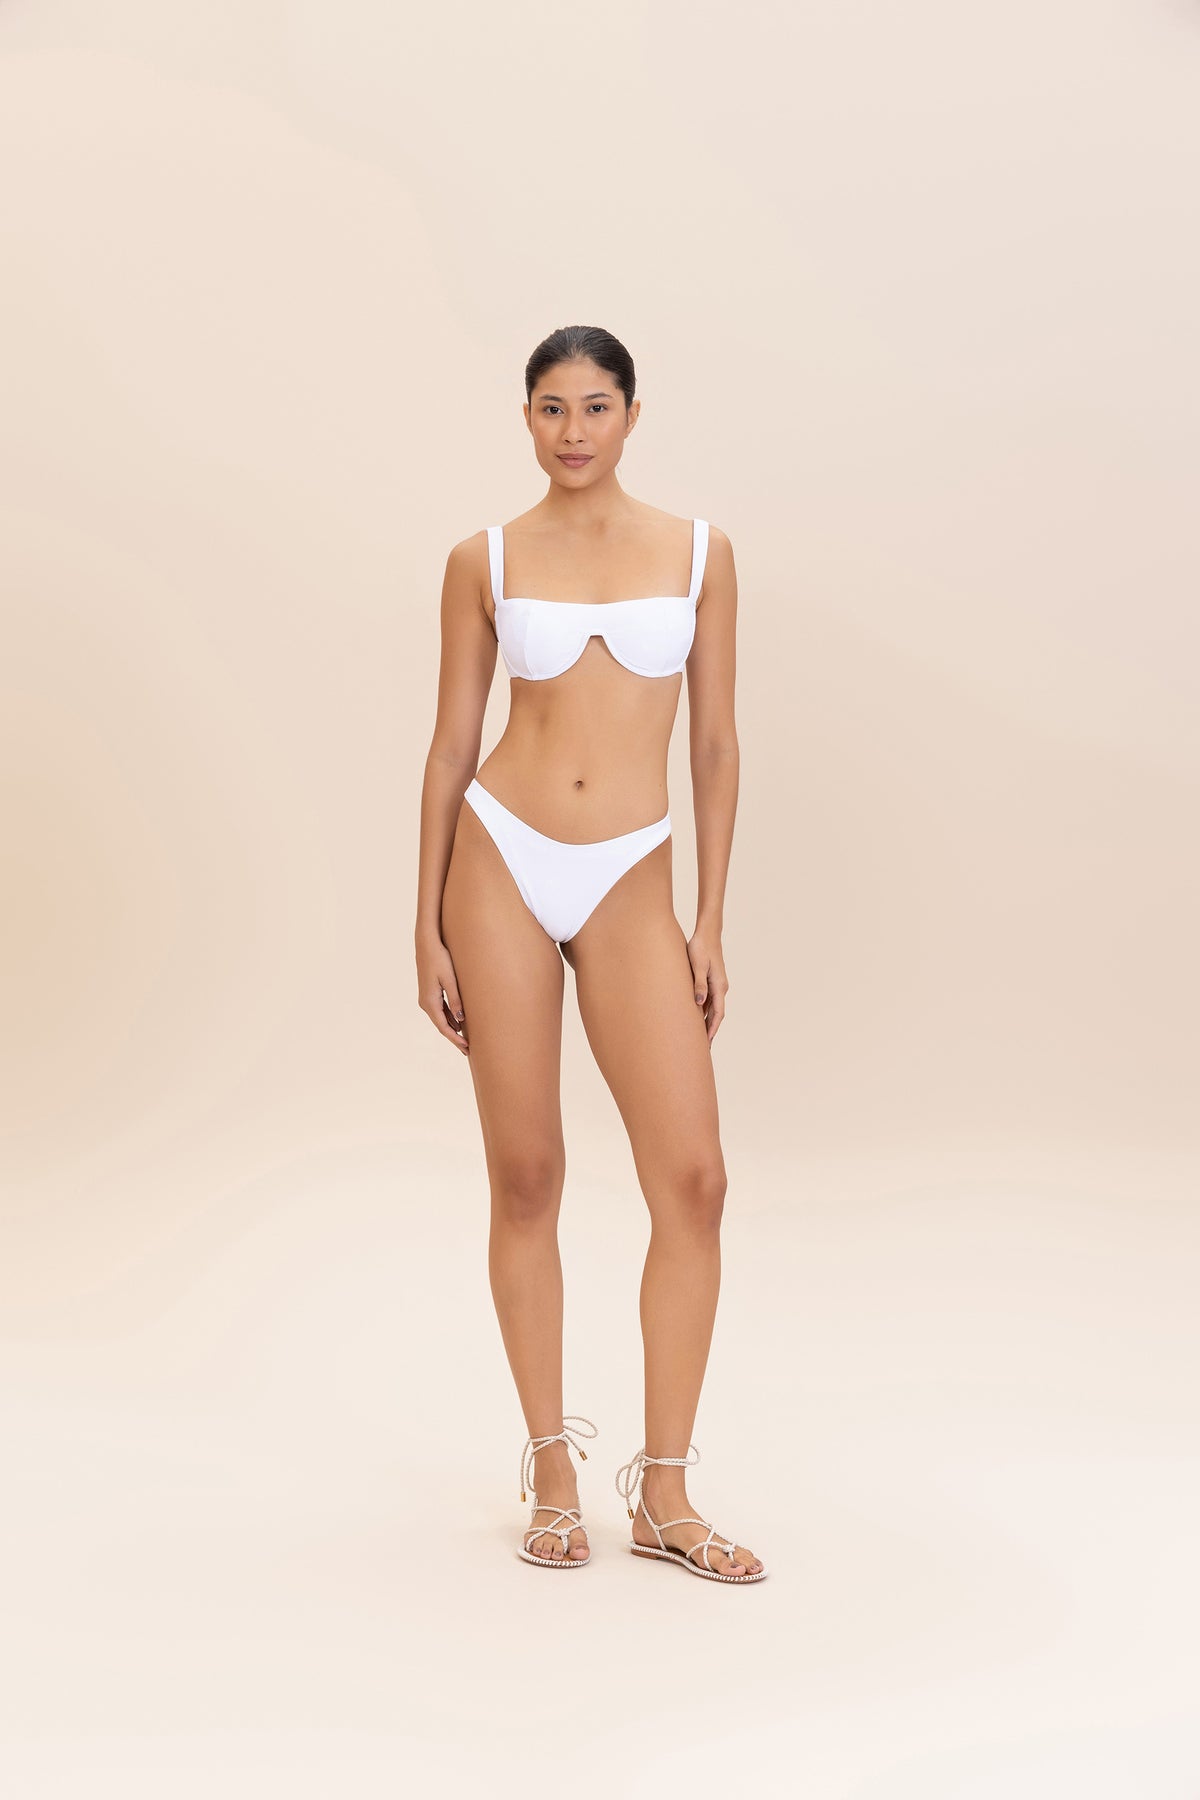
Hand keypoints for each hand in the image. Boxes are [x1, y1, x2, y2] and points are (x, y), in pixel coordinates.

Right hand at [416, 934, 469, 1054]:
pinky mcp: (430, 993)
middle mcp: (425, 1003)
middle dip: (454, 1038)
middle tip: (468, 1050)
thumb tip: (461, 1019)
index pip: (443, 1027)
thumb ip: (456, 1000)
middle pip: (442, 1026)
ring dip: (452, 1029)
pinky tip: (459, 1023)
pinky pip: (440, 1010)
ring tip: (465, 1040)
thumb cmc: (440, 958)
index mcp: (429, 1002)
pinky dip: (449, 1019)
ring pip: (441, 1019)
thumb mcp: (450, 979)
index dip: (455, 1039)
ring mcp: (426, 998)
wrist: (427, 943)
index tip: (466, 1048)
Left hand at [686, 928, 727, 1045]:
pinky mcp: (711, 981)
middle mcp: (721, 988)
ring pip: (713, 1009)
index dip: (712, 1029)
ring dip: (707, 1023)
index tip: (707, 1043)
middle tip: (703, 1049)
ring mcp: (717, 985)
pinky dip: (704, 1013)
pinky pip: (709, 1002)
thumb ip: (698, 984)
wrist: (707, 933)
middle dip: (710, 1031)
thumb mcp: (698, 966)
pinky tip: (696, 1019)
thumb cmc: (700, 948)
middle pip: (716, 1014)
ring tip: (698, 1038)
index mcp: (719, 986)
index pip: (717, 1013)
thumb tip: (699, 1003)